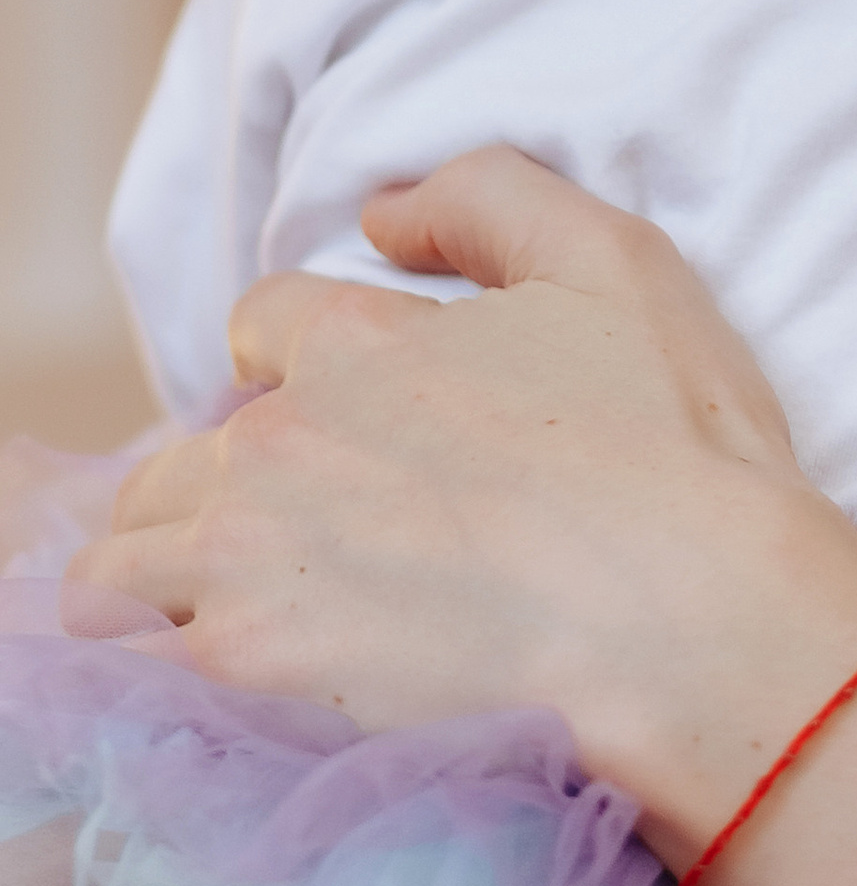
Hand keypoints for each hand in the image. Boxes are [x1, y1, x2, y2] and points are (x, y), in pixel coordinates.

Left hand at [81, 153, 856, 848]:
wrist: (699, 631)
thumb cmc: (679, 449)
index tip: (350, 416)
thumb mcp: (616, 263)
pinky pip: (136, 672)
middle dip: (220, 485)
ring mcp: (249, 565)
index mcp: (359, 342)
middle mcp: (281, 445)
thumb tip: (382, 210)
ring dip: (171, 579)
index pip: (264, 325)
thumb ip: (488, 198)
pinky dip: (162, 673)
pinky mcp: (246, 678)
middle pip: (178, 456)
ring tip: (251, 619)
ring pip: (128, 565)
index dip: (300, 361)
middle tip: (303, 538)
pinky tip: (235, 688)